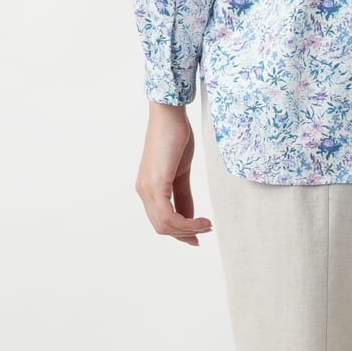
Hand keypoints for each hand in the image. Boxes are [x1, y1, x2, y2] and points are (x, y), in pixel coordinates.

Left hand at [135, 101, 213, 244]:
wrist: (170, 115)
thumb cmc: (175, 138)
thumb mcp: (182, 173)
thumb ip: (183, 196)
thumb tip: (190, 216)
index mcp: (148, 189)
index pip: (161, 221)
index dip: (180, 232)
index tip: (199, 235)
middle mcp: (143, 192)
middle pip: (161, 227)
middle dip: (186, 233)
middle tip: (206, 230)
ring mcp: (147, 189)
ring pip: (165, 225)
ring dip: (189, 229)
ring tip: (208, 225)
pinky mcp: (155, 184)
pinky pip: (168, 216)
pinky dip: (187, 223)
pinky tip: (202, 220)